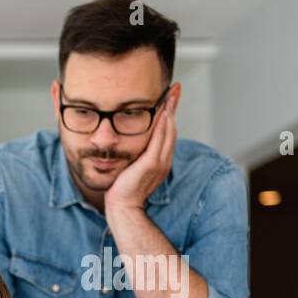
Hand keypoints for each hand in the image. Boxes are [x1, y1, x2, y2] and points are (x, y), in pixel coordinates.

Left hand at [104, 91, 177, 215]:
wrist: (122, 208)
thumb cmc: (122, 192)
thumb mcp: (130, 170)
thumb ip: (134, 158)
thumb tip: (127, 148)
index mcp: (160, 161)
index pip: (168, 133)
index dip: (170, 114)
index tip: (170, 98)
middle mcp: (164, 160)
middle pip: (172, 128)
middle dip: (174, 107)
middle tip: (175, 88)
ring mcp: (159, 162)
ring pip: (168, 131)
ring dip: (170, 110)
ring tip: (171, 93)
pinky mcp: (151, 164)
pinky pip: (159, 140)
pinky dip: (162, 125)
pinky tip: (163, 112)